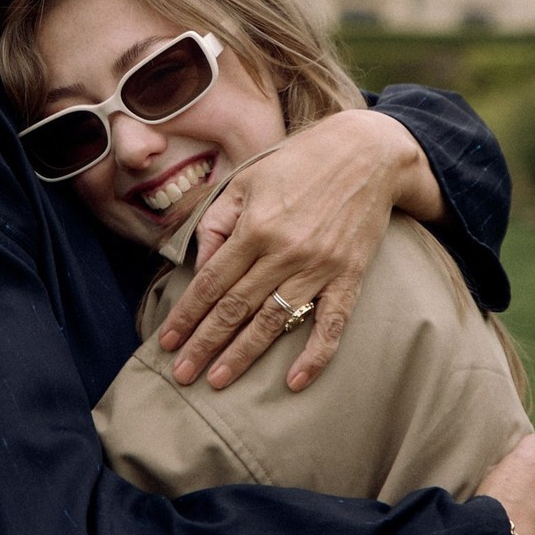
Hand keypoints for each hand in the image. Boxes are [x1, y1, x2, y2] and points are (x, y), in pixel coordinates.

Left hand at [156, 109, 441, 391]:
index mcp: (255, 226)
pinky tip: (295, 382)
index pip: (212, 281)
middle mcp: (284, 251)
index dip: (187, 314)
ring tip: (218, 381)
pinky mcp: (350, 275)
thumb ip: (218, 221)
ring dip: (243, 355)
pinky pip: (331, 323)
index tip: (168, 341)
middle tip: (182, 375)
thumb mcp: (247, 179)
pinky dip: (315, 355)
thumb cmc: (298, 163)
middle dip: (205, 344)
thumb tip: (201, 266)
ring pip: (273, 321)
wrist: (366, 153)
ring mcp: (319, 266)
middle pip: (235, 308)